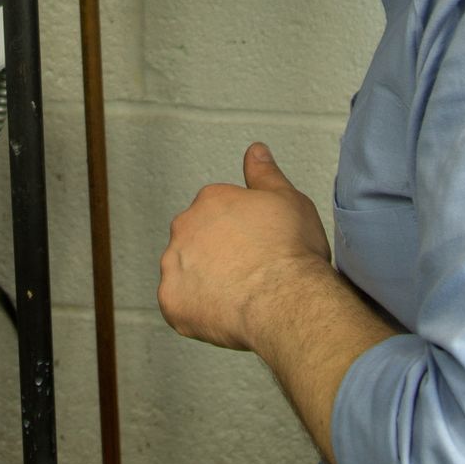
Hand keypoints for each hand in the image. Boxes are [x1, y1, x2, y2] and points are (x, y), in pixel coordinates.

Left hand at [158, 144, 332, 353]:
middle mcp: (184, 227)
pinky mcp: (172, 301)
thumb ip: (265, 173)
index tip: (258, 246)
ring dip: (204, 281)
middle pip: (196, 240)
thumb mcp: (288, 199)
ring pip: (185, 272)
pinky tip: (226, 312)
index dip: (240, 233)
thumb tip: (255, 150)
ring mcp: (174, 265)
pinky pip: (180, 305)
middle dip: (217, 254)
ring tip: (239, 295)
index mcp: (210, 200)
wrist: (286, 298)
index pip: (217, 213)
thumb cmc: (292, 250)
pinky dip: (198, 310)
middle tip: (249, 271)